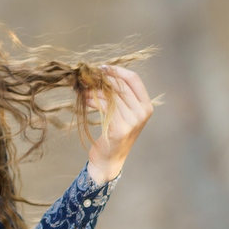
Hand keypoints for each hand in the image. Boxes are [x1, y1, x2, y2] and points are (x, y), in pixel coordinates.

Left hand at [86, 65, 153, 184]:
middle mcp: (143, 112)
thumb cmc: (113, 136)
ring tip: (83, 90)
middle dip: (102, 80)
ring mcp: (133, 121)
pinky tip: (85, 100)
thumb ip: (118, 97)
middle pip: (121, 86)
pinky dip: (93, 101)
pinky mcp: (120, 128)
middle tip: (86, 77)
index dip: (117, 70)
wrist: (109, 160)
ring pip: (111, 96)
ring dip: (94, 90)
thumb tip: (101, 75)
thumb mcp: (120, 114)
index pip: (134, 79)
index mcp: (146, 106)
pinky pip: (105, 107)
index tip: (101, 67)